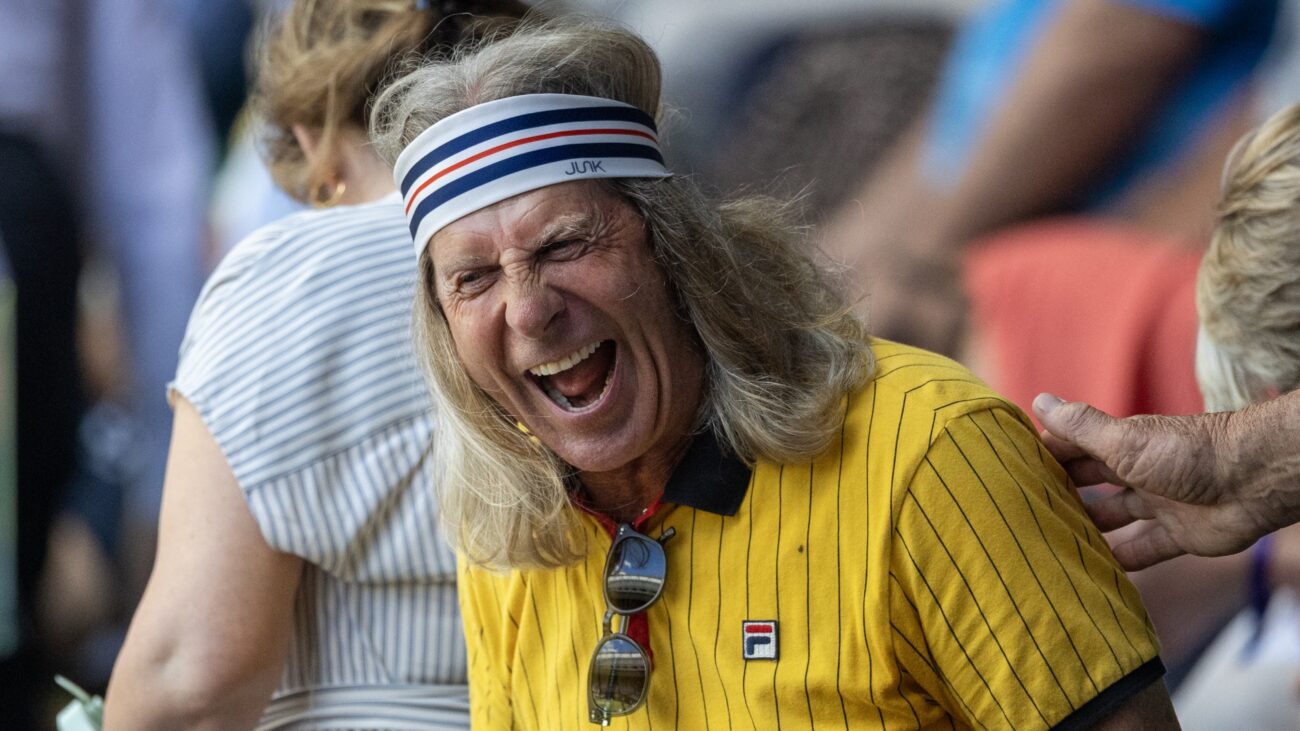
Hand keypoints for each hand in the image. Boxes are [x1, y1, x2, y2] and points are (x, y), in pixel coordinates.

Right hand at [1032, 392, 1299, 569]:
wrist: (1253, 481)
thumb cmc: (1187, 453)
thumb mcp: (1125, 440)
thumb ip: (1081, 428)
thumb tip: (1038, 400)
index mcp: (1121, 445)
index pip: (1073, 448)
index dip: (1045, 455)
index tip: (1009, 468)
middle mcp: (1137, 472)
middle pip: (1090, 483)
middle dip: (1061, 493)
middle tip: (1020, 511)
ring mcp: (1158, 503)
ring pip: (1112, 516)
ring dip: (1087, 528)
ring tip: (1048, 543)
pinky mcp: (1179, 534)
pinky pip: (1143, 549)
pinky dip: (1122, 559)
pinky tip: (1094, 570)